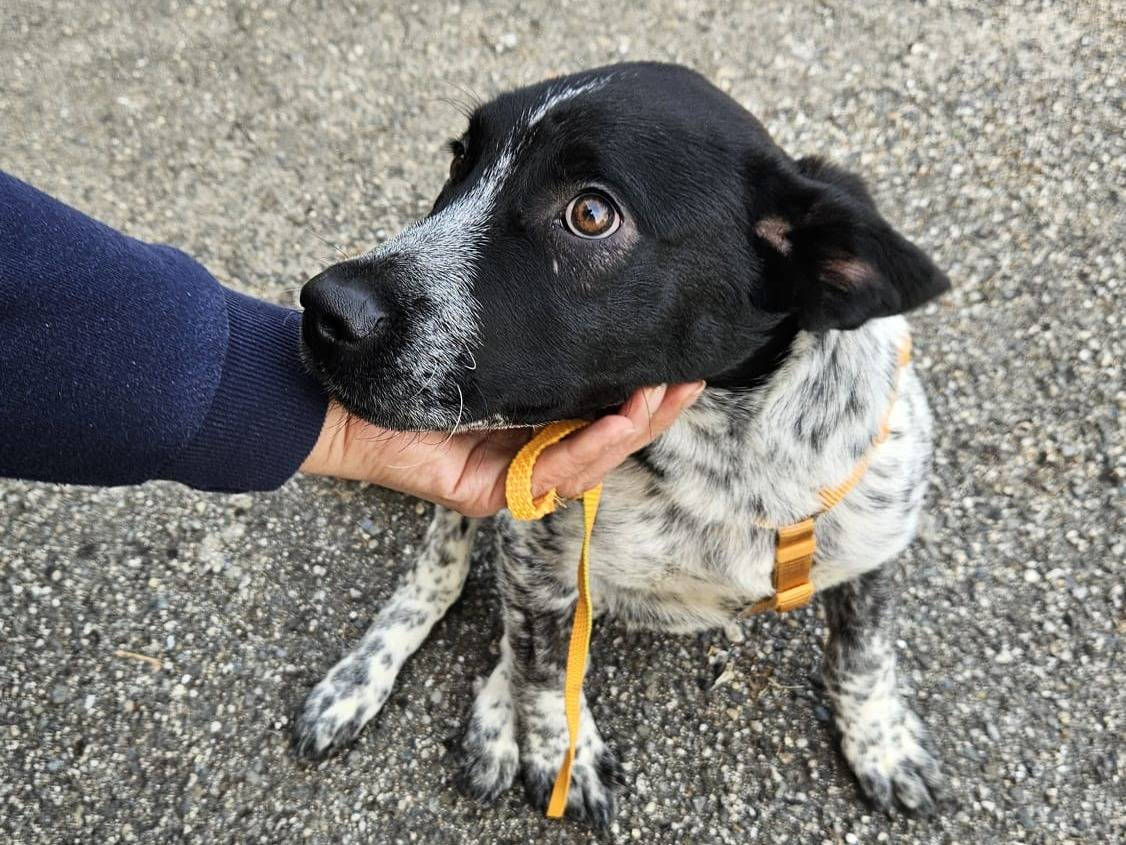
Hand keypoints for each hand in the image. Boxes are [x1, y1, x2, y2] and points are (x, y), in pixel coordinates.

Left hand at [299, 382, 705, 516]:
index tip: (676, 366)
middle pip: (604, 442)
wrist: (336, 394)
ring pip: (589, 461)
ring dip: (633, 428)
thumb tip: (583, 304)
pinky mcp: (489, 495)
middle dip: (652, 412)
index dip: (641, 397)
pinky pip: (551, 475)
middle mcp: (521, 454)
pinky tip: (623, 415)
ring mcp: (508, 479)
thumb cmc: (400, 359)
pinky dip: (591, 445)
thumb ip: (531, 349)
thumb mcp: (484, 350)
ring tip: (666, 392)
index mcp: (526, 422)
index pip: (597, 416)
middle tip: (691, 378)